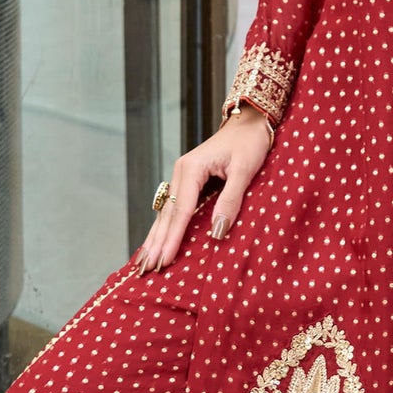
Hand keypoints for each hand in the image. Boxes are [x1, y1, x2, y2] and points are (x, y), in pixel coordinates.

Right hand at [136, 106, 274, 271]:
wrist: (249, 122)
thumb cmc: (249, 143)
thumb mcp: (244, 170)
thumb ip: (230, 200)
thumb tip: (217, 232)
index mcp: (191, 169)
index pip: (180, 211)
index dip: (172, 239)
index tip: (164, 261)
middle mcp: (180, 173)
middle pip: (166, 215)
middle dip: (155, 244)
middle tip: (144, 270)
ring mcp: (182, 177)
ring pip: (165, 213)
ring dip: (155, 238)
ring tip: (143, 262)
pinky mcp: (188, 182)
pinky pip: (173, 209)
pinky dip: (164, 227)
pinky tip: (156, 242)